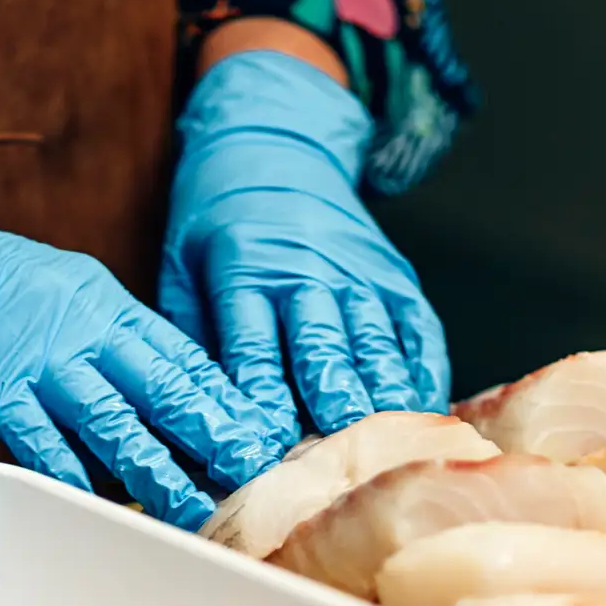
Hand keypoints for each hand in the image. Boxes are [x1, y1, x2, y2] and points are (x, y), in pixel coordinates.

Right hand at [0, 130, 286, 528]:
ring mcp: (36, 355)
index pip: (179, 353)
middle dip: (217, 433)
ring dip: (160, 470)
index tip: (263, 432)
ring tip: (196, 508)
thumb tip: (129, 380)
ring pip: (117, 421)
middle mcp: (80, 324)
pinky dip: (75, 479)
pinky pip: (44, 441)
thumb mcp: (43, 287)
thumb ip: (89, 331)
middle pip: (166, 385)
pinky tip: (101, 508)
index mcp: (99, 297)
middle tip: (258, 474)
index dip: (224, 397)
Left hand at [161, 50, 450, 443]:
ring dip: (381, 403)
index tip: (262, 451)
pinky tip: (422, 418)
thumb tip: (198, 420)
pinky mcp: (397, 279)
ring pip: (376, 346)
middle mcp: (308, 270)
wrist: (277, 145)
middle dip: (330, 407)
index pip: (253, 346)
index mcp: (245, 268)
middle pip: (324, 349)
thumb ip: (194, 337)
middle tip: (335, 460)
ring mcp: (360, 273)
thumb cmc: (218, 221)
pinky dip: (422, 378)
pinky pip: (417, 334)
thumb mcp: (182, 267)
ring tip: (383, 452)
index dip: (260, 401)